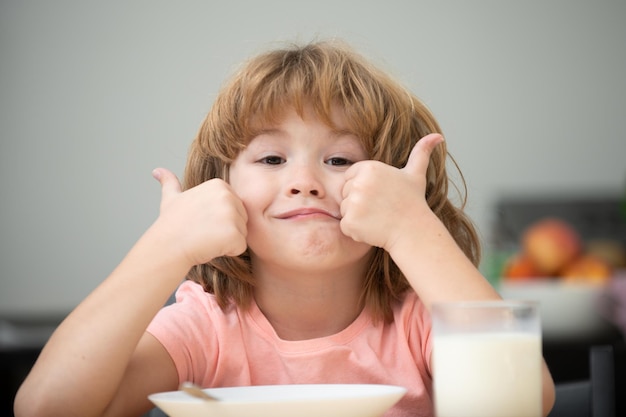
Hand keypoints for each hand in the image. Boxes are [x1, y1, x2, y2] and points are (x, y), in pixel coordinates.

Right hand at [152, 168, 247, 266]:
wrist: (167, 246)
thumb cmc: (171, 225)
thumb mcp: (171, 198)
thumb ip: (170, 183)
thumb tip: (158, 171)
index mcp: (219, 185)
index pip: (234, 207)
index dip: (218, 218)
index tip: (200, 219)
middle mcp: (228, 196)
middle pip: (241, 219)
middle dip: (225, 229)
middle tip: (203, 230)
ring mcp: (232, 215)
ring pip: (241, 233)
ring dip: (226, 241)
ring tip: (206, 238)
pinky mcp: (234, 234)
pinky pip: (240, 246)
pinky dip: (228, 251)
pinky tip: (210, 246)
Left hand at [339, 133, 443, 250]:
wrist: (414, 232)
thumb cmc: (413, 203)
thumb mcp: (416, 174)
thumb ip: (421, 152)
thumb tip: (437, 136)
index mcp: (369, 168)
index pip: (350, 176)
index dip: (363, 187)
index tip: (379, 195)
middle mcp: (359, 183)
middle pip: (345, 192)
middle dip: (359, 201)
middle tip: (380, 207)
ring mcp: (353, 203)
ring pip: (344, 209)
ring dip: (357, 216)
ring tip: (377, 217)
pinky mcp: (350, 222)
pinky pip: (345, 225)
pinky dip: (355, 230)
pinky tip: (373, 228)